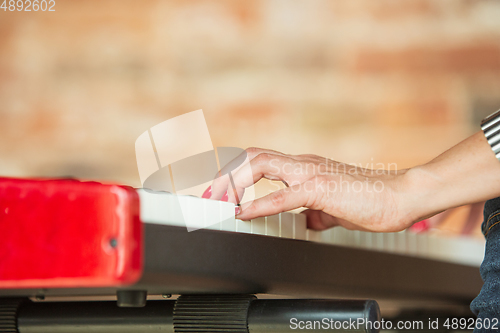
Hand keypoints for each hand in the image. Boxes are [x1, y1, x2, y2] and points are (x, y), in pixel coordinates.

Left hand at [208, 147, 412, 231]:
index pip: (259, 160)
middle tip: (211, 196)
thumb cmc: (372, 200)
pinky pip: (282, 196)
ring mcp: (310, 172)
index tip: (220, 192)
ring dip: (234, 183)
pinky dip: (258, 205)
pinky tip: (243, 215)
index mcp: (304, 167)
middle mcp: (302, 164)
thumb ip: (315, 212)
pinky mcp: (320, 189)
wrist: (401, 196)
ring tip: (221, 202)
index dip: (235, 173)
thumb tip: (304, 222)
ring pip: (260, 164)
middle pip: (251, 155)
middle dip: (225, 174)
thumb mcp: (334, 207)